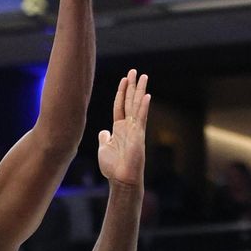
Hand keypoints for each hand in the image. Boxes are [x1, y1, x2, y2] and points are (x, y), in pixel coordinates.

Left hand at [98, 69, 149, 186]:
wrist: (121, 178)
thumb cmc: (113, 167)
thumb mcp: (104, 148)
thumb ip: (104, 138)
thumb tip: (104, 131)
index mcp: (119, 128)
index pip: (120, 106)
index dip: (122, 92)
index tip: (124, 79)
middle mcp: (128, 126)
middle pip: (130, 101)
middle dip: (132, 86)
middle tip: (135, 71)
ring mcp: (134, 130)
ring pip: (137, 106)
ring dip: (139, 90)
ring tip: (143, 76)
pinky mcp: (138, 135)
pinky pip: (141, 118)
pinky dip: (143, 107)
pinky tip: (146, 96)